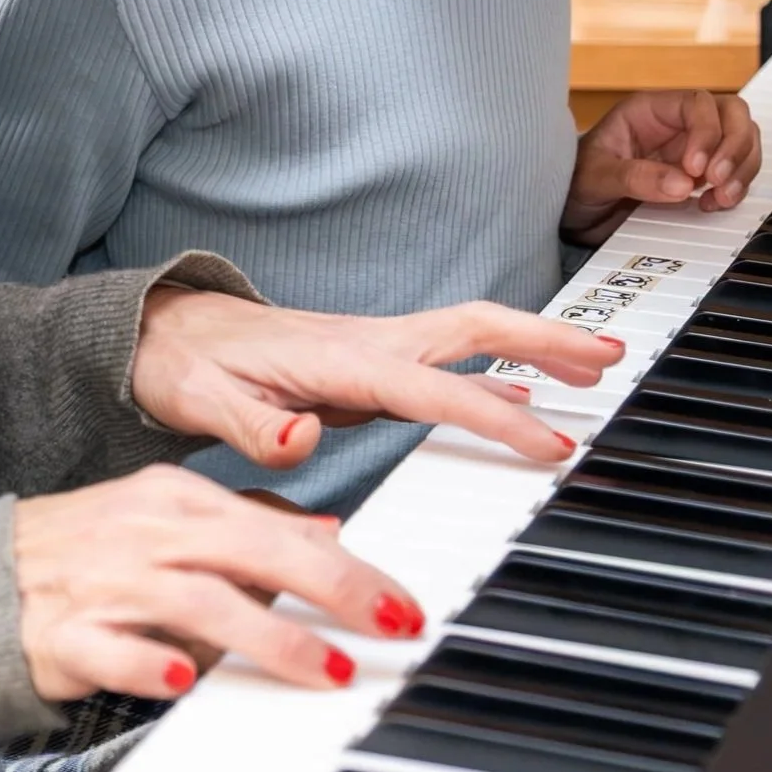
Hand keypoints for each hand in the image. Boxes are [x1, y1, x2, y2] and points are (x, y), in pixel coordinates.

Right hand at [14, 466, 420, 700]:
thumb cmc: (87, 549)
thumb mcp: (171, 518)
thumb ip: (250, 525)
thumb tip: (330, 535)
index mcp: (179, 500)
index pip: (280, 529)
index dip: (348, 566)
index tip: (401, 600)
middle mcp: (151, 534)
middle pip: (255, 553)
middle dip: (332, 589)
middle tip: (389, 624)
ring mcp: (109, 583)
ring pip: (202, 604)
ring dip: (269, 638)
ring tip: (323, 670)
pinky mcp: (66, 635)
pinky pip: (116, 651)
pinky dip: (153, 665)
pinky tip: (188, 682)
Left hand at [131, 294, 622, 468]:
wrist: (162, 331)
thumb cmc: (183, 364)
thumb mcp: (200, 399)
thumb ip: (253, 424)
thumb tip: (301, 439)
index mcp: (338, 358)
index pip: (433, 386)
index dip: (495, 414)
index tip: (549, 442)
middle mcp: (367, 344)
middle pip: (474, 329)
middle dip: (544, 340)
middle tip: (609, 358)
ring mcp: (372, 350)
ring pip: (470, 338)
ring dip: (533, 347)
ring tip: (594, 367)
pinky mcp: (368, 365)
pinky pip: (448, 363)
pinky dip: (496, 371)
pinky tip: (521, 397)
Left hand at [563, 88, 760, 245]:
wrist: (573, 214)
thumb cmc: (577, 183)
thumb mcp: (595, 178)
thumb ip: (634, 177)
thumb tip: (681, 183)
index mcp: (649, 111)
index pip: (698, 104)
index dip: (706, 133)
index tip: (694, 169)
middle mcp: (677, 126)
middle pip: (731, 114)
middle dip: (734, 147)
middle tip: (718, 181)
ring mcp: (692, 150)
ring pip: (742, 140)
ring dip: (742, 168)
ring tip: (720, 196)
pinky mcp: (700, 178)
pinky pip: (735, 171)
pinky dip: (737, 187)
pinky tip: (714, 204)